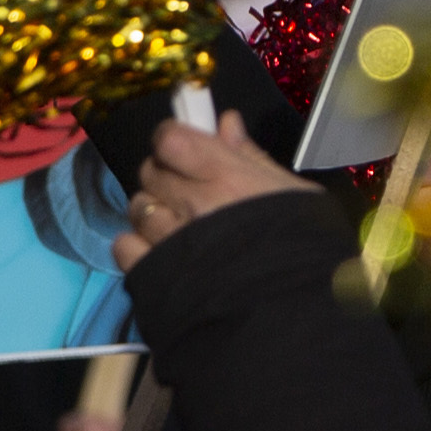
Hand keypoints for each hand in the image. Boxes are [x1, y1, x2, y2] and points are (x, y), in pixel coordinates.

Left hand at [115, 112, 303, 265]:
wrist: (300, 308)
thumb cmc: (304, 246)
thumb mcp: (291, 192)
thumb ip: (252, 155)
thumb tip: (225, 122)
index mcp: (227, 176)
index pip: (170, 139)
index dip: (172, 140)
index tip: (182, 149)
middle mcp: (194, 204)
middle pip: (151, 172)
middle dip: (165, 175)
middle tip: (187, 191)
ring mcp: (171, 241)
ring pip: (139, 208)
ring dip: (154, 212)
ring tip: (177, 227)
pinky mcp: (156, 274)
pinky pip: (126, 247)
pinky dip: (138, 247)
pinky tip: (159, 252)